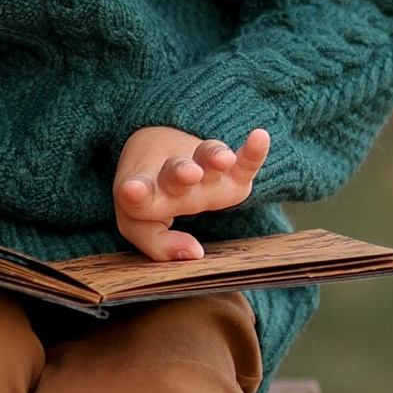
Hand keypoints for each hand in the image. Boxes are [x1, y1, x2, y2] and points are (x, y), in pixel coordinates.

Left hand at [113, 123, 271, 259]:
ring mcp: (204, 172)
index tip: (131, 190)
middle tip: (188, 173)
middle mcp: (174, 180)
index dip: (135, 193)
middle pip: (175, 173)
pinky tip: (260, 138)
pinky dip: (253, 152)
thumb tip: (194, 254)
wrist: (159, 147)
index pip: (138, 196)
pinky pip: (243, 162)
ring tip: (223, 159)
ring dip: (214, 158)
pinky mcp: (230, 171)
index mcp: (146, 194)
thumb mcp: (139, 225)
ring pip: (207, 159)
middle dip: (182, 173)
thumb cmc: (150, 197)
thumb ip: (158, 244)